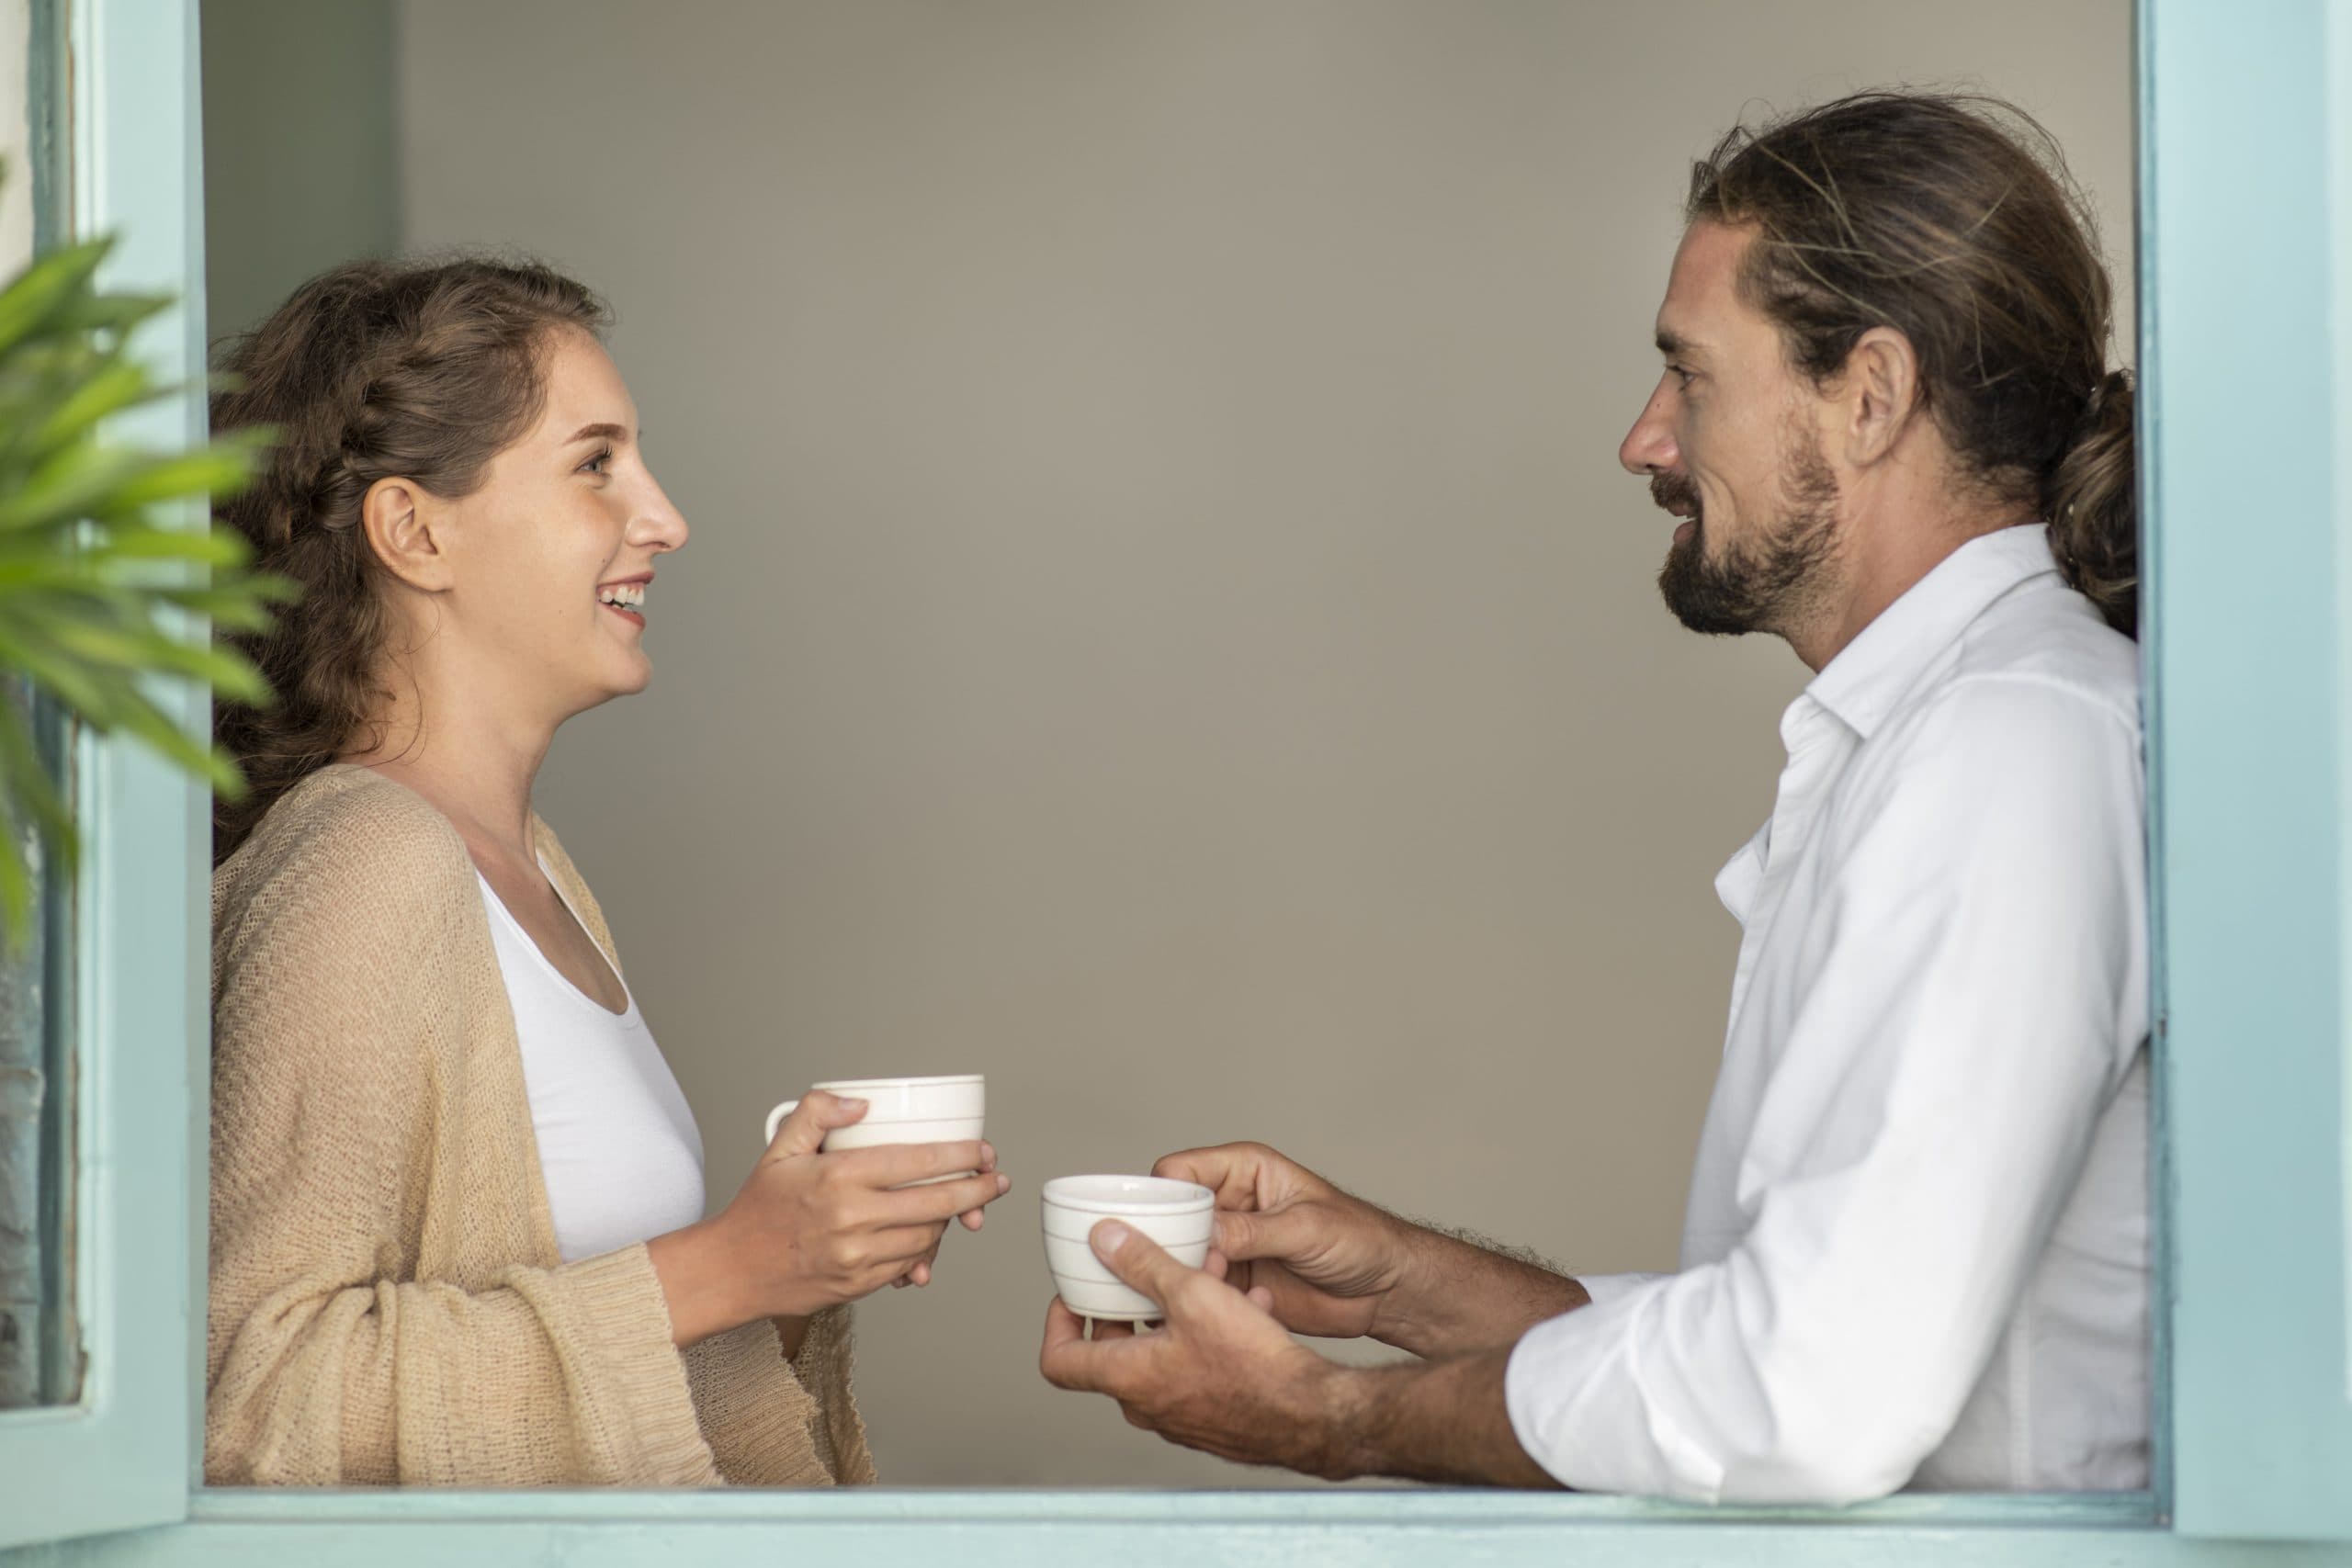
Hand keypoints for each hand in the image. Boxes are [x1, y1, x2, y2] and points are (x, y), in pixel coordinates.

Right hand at [649, 1090, 1011, 1342]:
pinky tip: (927, 1235)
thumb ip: (818, 1111)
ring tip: (957, 1206)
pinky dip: (925, 1250)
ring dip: (950, 1220)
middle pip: (937, 1203)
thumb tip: (861, 1101)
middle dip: (976, 1190)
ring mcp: (858, 1257)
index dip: (961, 1156)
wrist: (733, 1270)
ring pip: (928, 1236)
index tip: (983, 1152)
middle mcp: (852, 1219)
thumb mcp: (780, 1147)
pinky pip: (908, 1265)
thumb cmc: (759, 1207)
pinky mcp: (859, 1285)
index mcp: (839, 1178)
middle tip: (995, 1181)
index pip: (919, 1161)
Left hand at [1037, 1219, 1354, 1478]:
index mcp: (1127, 1377)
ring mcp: (1178, 1416)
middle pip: (1115, 1350)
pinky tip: (1249, 1306)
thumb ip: (1143, 1263)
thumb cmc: (1253, 1366)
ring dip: (1179, 1314)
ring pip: (1163, 1354)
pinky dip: (1210, 1335)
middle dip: (1133, 1303)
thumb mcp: (1193, 1294)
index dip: (1057, 1322)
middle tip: (1151, 1273)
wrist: (1310, 1415)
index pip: (1058, 1360)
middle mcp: (1146, 1405)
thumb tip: (1104, 1239)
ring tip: (1214, 1281)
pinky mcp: (1211, 1418)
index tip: (1075, 1295)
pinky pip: (1196, 1368)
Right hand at [1152, 1142, 1410, 1341]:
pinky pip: (1198, 1287)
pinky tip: (1222, 1309)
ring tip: (1212, 1288)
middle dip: (1167, 1241)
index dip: (1163, 1195)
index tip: (1163, 1228)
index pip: (1180, 1170)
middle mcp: (1228, 1204)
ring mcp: (1227, 1244)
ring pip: (1177, 1254)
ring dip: (1184, 1273)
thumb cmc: (1359, 1239)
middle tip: (1188, 1266)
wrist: (1384, 1290)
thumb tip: (1206, 1231)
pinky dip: (1201, 1298)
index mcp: (1243, 1171)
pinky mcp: (1233, 1281)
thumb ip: (1255, 1230)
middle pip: (1169, 1214)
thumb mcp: (1307, 1229)